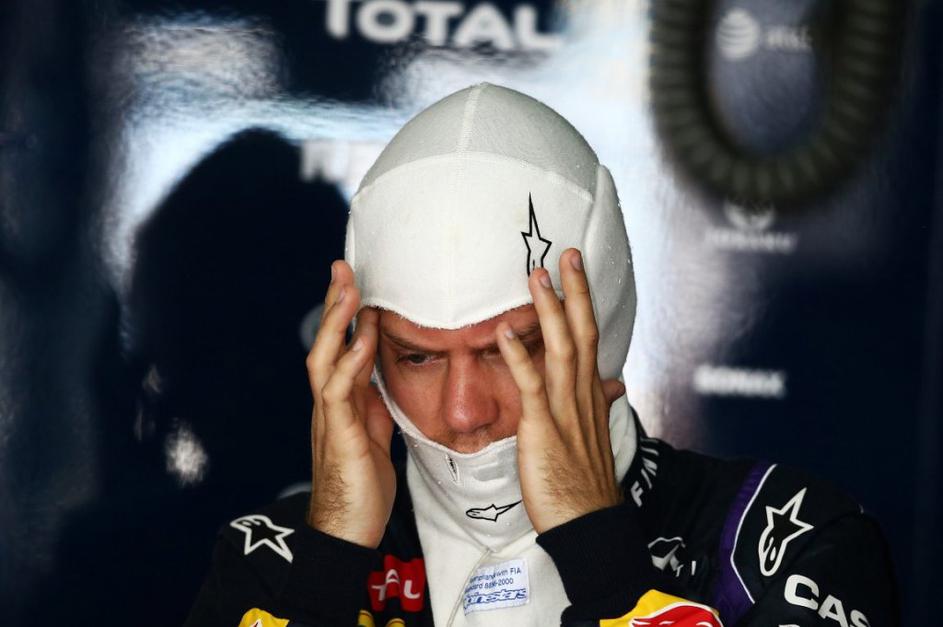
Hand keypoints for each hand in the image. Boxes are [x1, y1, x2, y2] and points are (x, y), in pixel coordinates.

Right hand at [305, 260, 394, 548]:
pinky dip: (347, 364)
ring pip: (323, 359)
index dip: (345, 315)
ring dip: (336, 323)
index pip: (339, 347)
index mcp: (342, 401)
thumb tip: (381, 378)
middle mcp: (329, 403)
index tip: (355, 281)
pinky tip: (359, 341)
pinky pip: (337, 393)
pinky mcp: (338, 436)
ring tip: (348, 289)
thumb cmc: (362, 484)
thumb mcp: (374, 433)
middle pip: (324, 343)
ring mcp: (329, 418)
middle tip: (342, 267)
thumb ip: (374, 403)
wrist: (349, 530)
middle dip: (333, 304)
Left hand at [496, 248, 626, 533]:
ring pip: (560, 350)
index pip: (589, 337)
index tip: (577, 269)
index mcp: (590, 395)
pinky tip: (504, 332)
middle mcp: (581, 395)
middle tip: (567, 253)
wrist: (587, 522)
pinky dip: (519, 357)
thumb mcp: (594, 435)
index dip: (583, 301)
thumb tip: (613, 383)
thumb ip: (598, 402)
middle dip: (575, 291)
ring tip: (537, 277)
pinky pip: (531, 386)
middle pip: (581, 332)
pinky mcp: (543, 429)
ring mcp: (564, 410)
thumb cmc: (585, 482)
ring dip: (548, 311)